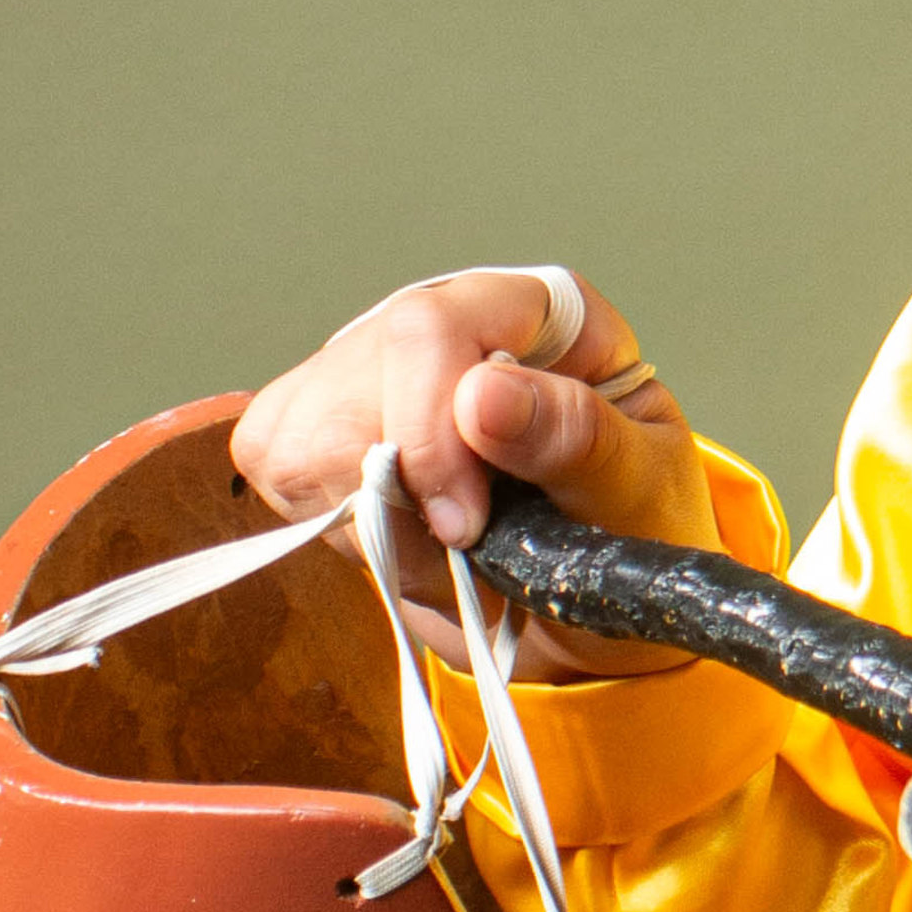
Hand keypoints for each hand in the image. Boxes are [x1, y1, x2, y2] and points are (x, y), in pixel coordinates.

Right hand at [231, 266, 713, 681]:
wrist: (593, 599)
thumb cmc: (629, 525)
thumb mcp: (637, 487)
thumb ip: (574, 438)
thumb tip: (486, 395)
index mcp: (539, 312)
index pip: (433, 327)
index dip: (428, 430)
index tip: (464, 525)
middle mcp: (447, 320)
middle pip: (356, 379)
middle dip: (399, 491)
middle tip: (465, 551)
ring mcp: (375, 367)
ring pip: (302, 430)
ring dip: (370, 518)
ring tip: (448, 545)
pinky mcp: (322, 422)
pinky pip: (275, 460)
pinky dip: (329, 519)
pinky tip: (398, 533)